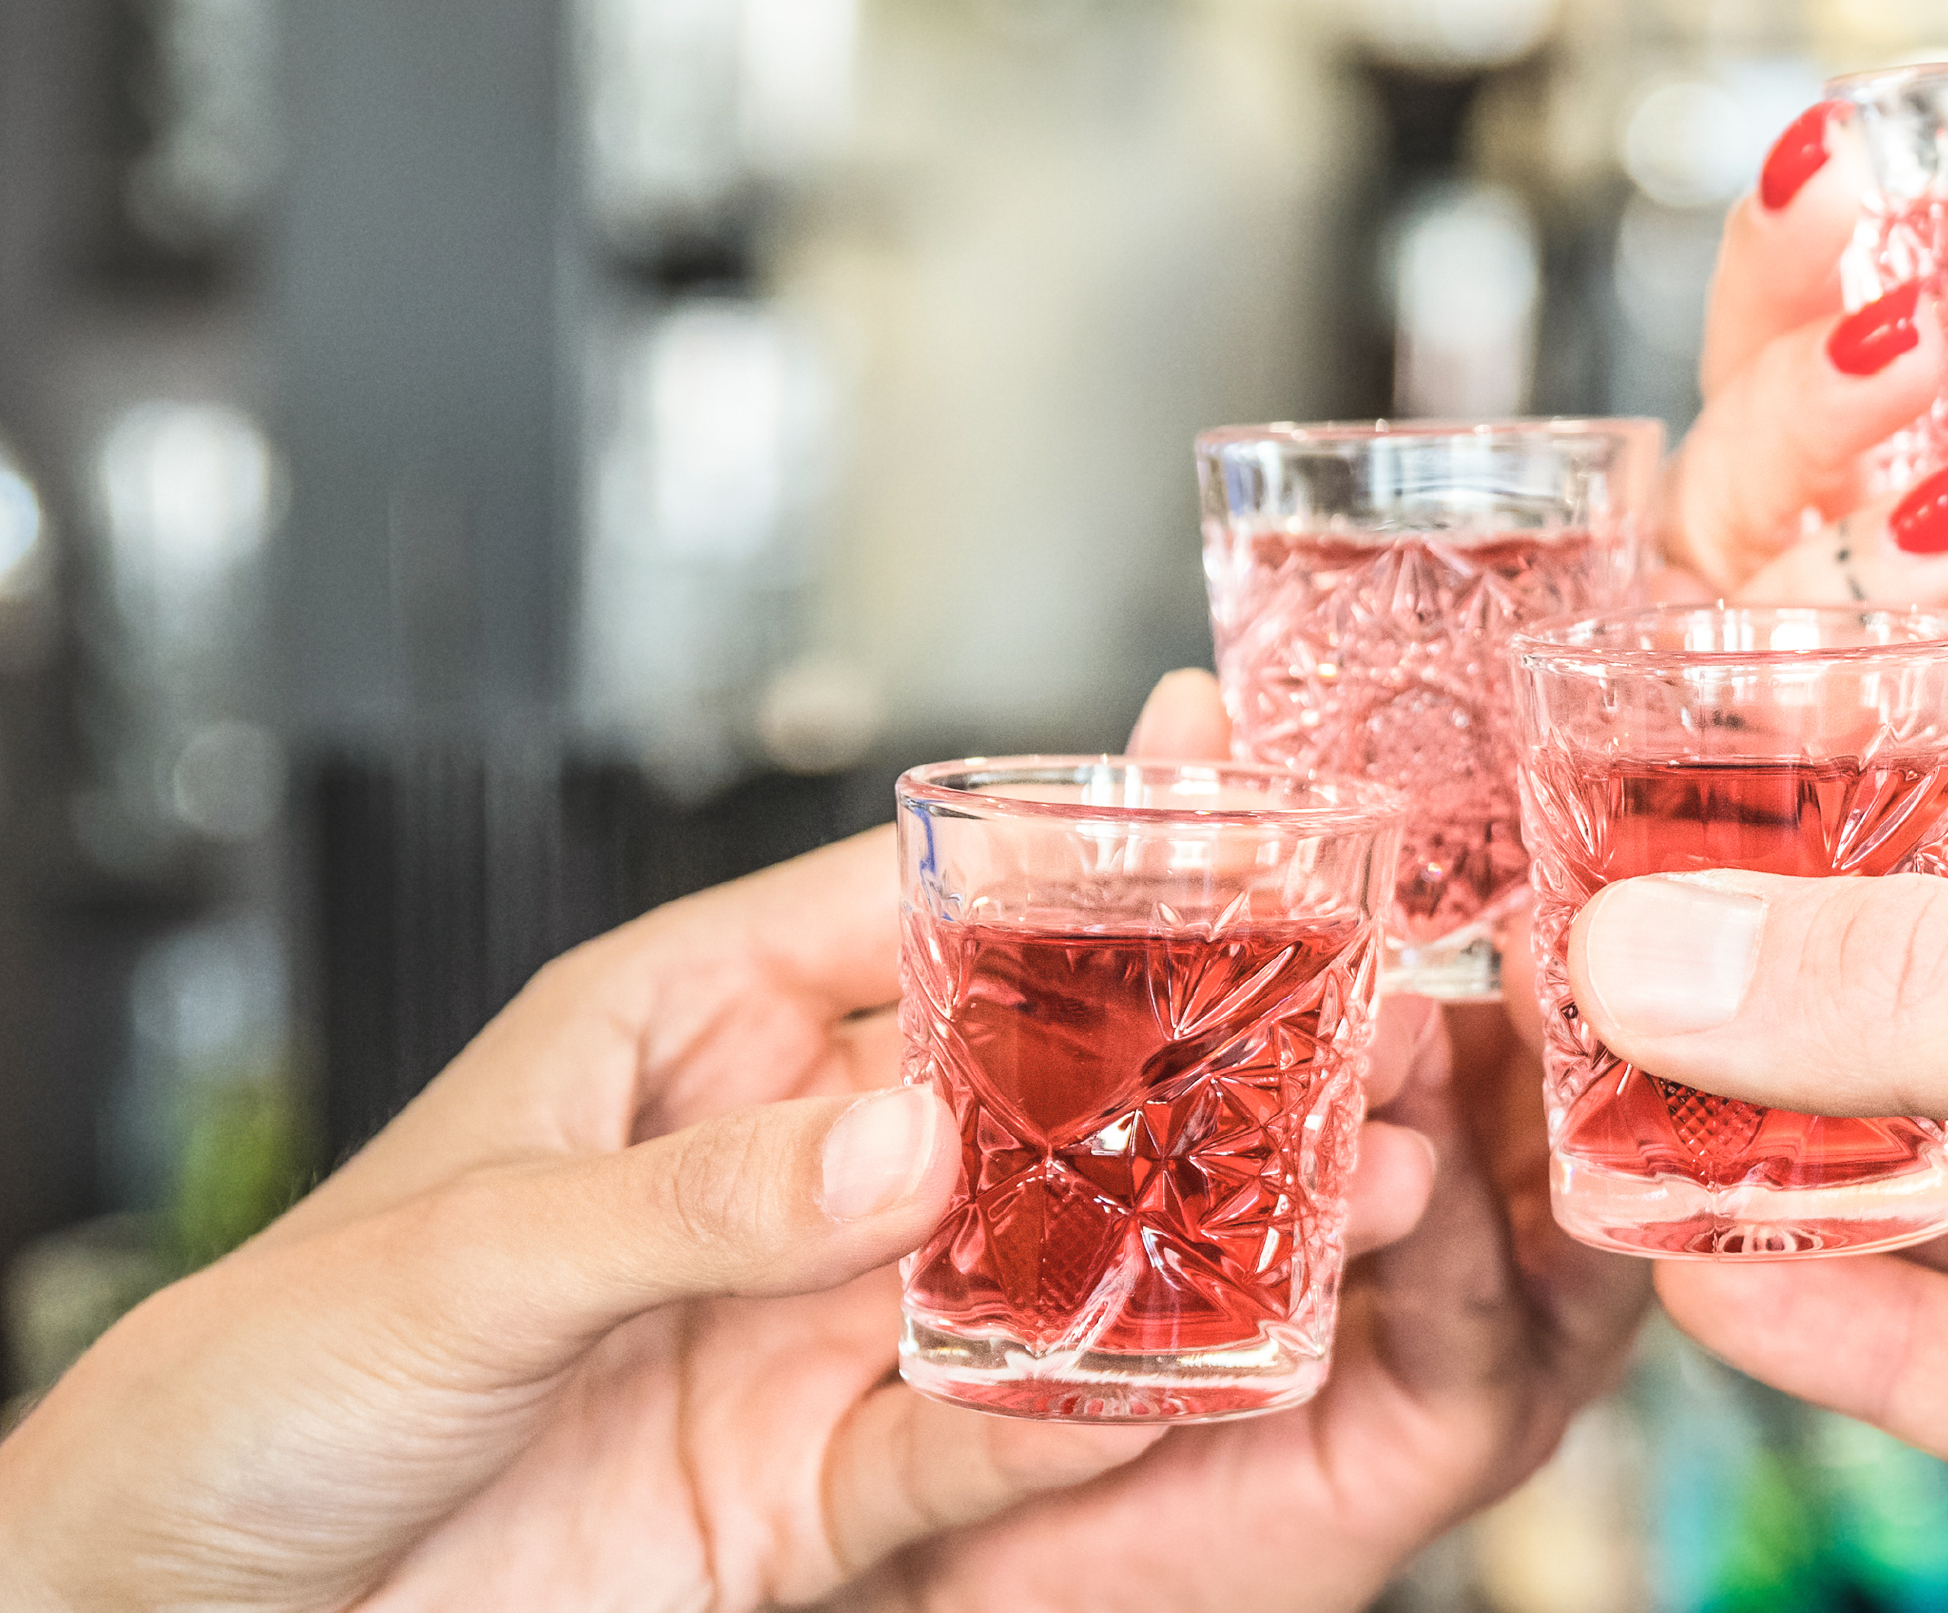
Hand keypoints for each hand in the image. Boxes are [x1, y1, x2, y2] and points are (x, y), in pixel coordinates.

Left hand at [0, 678, 1645, 1612]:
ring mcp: (810, 1323)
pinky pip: (990, 1438)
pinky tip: (1188, 1389)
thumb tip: (910, 1140)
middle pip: (1018, 1089)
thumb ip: (707, 1198)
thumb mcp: (473, 1252)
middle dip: (1172, 1071)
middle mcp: (777, 1164)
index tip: (1225, 837)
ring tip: (1313, 1218)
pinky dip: (1091, 1419)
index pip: (911, 911)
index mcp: (682, 1032)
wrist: (187, 1612)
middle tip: (1336, 1044)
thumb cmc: (262, 1380)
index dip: (1066, 866)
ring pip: (1039, 1263)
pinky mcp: (819, 1483)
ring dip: (1168, 1248)